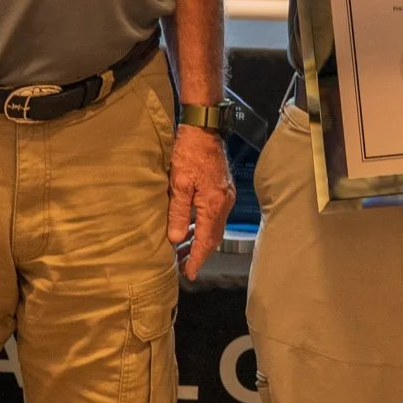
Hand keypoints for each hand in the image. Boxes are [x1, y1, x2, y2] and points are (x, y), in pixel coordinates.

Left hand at [167, 125, 236, 280]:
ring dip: (200, 239)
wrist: (204, 129)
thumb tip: (177, 239)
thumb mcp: (179, 183)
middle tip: (182, 265)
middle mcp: (224, 203)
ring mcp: (225, 195)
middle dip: (198, 252)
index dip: (197, 259)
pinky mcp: (222, 188)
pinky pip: (213, 215)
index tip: (188, 273)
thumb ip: (179, 212)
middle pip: (213, 237)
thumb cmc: (189, 152)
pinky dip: (202, 226)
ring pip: (213, 226)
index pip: (206, 241)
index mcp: (214, 205)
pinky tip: (190, 227)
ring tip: (183, 249)